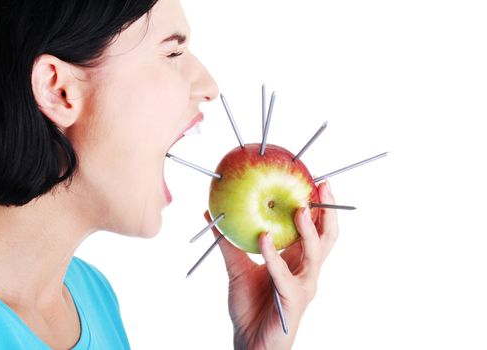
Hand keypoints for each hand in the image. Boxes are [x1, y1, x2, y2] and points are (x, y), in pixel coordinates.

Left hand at [204, 181, 338, 349]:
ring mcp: (303, 285)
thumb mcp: (236, 267)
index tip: (313, 179)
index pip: (313, 228)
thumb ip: (228, 242)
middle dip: (328, 210)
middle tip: (322, 186)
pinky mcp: (293, 300)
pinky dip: (273, 256)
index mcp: (295, 260)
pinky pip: (284, 275)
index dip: (317, 205)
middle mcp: (305, 270)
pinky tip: (263, 239)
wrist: (249, 342)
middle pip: (326, 236)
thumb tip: (210, 213)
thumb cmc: (249, 306)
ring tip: (300, 209)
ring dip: (309, 230)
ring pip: (315, 253)